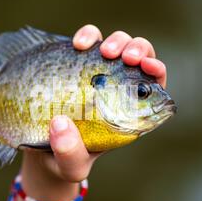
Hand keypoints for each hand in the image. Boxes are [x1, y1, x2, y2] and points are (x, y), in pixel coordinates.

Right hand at [20, 24, 167, 199]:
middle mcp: (117, 87)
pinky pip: (88, 40)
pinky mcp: (78, 62)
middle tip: (125, 58)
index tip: (149, 65)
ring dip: (115, 41)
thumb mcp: (71, 165)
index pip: (153, 85)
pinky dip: (87, 35)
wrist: (44, 150)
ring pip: (117, 44)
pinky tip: (78, 44)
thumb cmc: (67, 158)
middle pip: (139, 57)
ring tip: (102, 51)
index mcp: (129, 111)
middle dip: (138, 50)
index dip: (156, 70)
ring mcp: (98, 72)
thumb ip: (69, 153)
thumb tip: (59, 124)